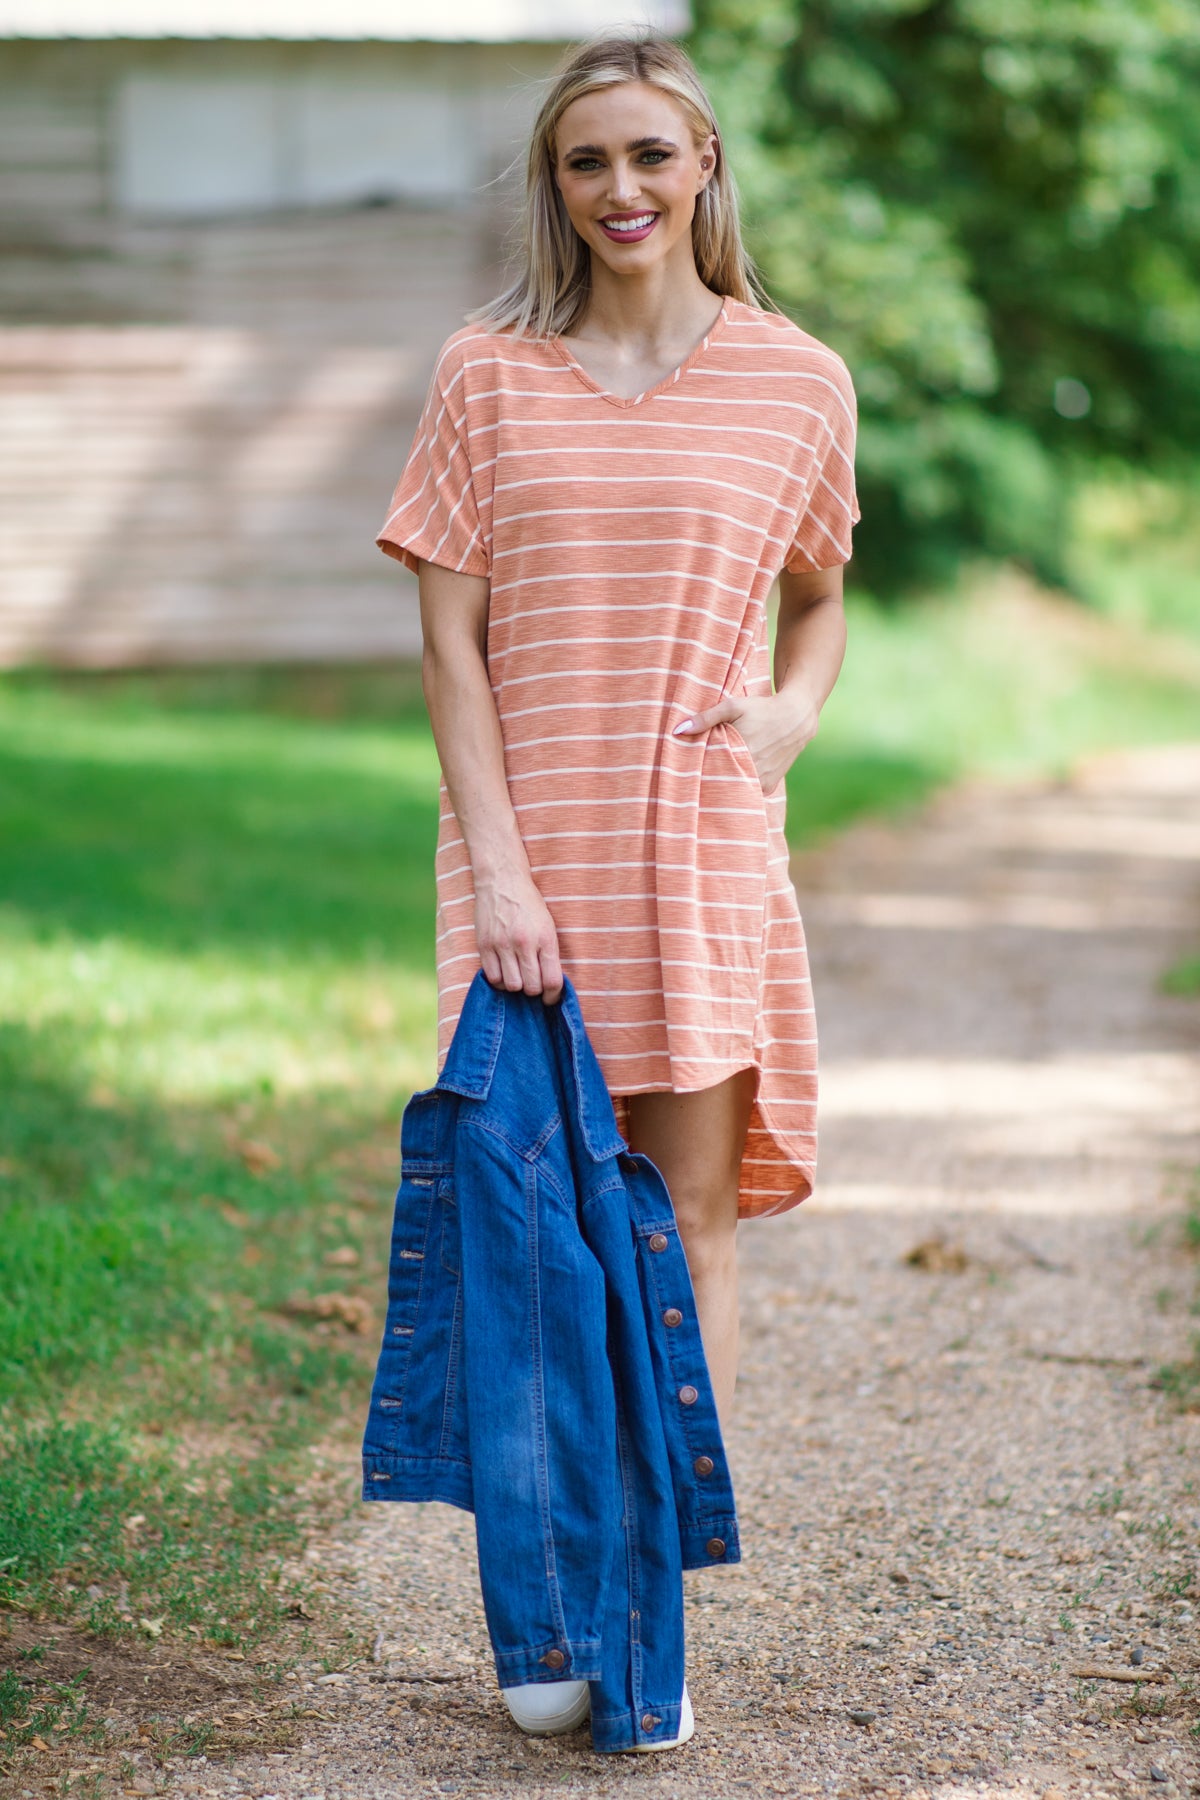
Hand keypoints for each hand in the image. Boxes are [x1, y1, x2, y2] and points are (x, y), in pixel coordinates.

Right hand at [474, 865, 563, 1000]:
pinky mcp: (484, 945)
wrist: (502, 881)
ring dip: (516, 986)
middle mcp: (524, 943)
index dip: (552, 996)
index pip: (552, 981)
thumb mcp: (548, 925)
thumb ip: (549, 953)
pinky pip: (492, 977)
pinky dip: (499, 980)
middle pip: (531, 987)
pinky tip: (503, 972)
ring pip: (511, 986)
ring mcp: (502, 945)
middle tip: (532, 983)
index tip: (550, 998)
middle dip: (534, 990)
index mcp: (545, 938)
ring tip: (517, 976)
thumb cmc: (529, 904)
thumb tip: (550, 984)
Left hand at [673, 688, 820, 793]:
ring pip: (736, 788)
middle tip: (694, 777)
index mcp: (742, 751)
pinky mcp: (769, 786)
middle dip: (709, 779)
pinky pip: (749, 791)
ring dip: (725, 784)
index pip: (710, 770)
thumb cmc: (762, 708)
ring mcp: (762, 781)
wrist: (796, 718)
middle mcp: (753, 770)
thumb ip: (706, 718)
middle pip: (722, 782)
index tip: (685, 771)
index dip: (697, 771)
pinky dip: (740, 786)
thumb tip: (678, 730)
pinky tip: (731, 778)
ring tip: (712, 778)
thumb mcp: (733, 706)